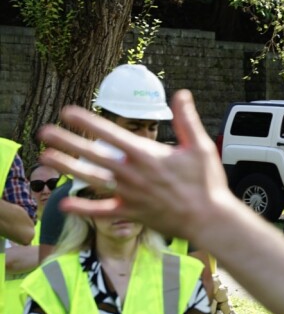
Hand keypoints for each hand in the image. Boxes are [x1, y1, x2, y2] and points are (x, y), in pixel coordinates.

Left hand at [38, 90, 237, 239]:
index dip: (87, 121)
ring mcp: (129, 194)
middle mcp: (132, 173)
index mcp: (147, 154)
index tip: (68, 112)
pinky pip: (102, 210)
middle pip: (93, 154)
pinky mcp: (131, 212)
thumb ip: (187, 119)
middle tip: (45, 132)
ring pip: (91, 179)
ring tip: (47, 158)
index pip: (110, 133)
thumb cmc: (206, 184)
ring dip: (67, 168)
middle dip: (67, 141)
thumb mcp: (201, 146)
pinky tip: (64, 204)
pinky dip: (83, 208)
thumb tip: (181, 95)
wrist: (208, 218)